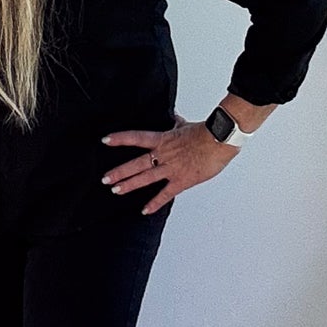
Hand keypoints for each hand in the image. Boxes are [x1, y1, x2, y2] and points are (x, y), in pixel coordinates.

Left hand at [101, 118, 235, 213]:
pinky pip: (166, 194)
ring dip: (129, 185)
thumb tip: (174, 116)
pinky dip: (155, 203)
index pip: (136, 138)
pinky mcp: (182, 180)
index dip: (120, 138)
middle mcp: (164, 155)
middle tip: (104, 178)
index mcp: (163, 140)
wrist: (221, 139)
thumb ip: (176, 123)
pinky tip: (145, 210)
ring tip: (115, 190)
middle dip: (120, 171)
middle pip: (137, 164)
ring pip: (146, 178)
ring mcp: (172, 168)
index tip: (105, 140)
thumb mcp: (186, 125)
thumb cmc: (206, 132)